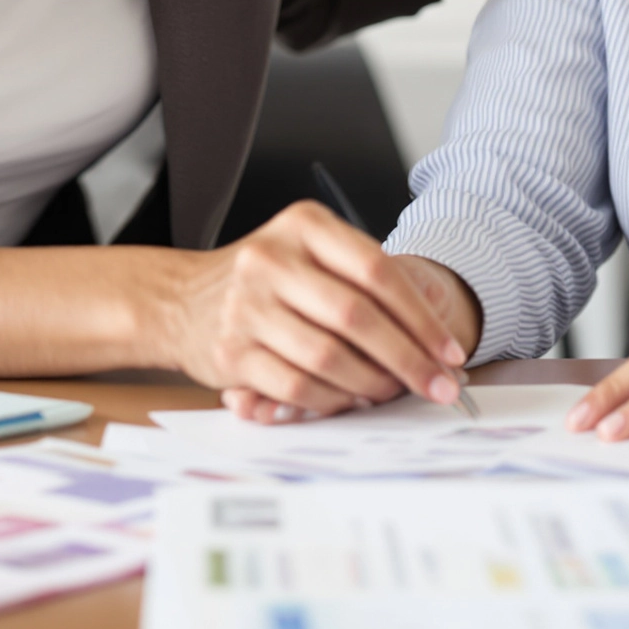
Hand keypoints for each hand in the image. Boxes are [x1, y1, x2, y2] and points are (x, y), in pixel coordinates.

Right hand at [166, 202, 469, 421]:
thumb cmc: (265, 279)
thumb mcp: (312, 253)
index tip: (449, 352)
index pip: (377, 270)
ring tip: (395, 394)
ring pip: (329, 357)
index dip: (421, 317)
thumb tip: (434, 314)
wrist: (178, 299)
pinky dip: (332, 400)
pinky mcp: (231, 353)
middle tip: (440, 386)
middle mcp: (272, 259)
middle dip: (409, 359)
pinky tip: (351, 401)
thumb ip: (367, 276)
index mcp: (304, 226)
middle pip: (358, 317)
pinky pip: (296, 386)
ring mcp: (247, 306)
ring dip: (373, 385)